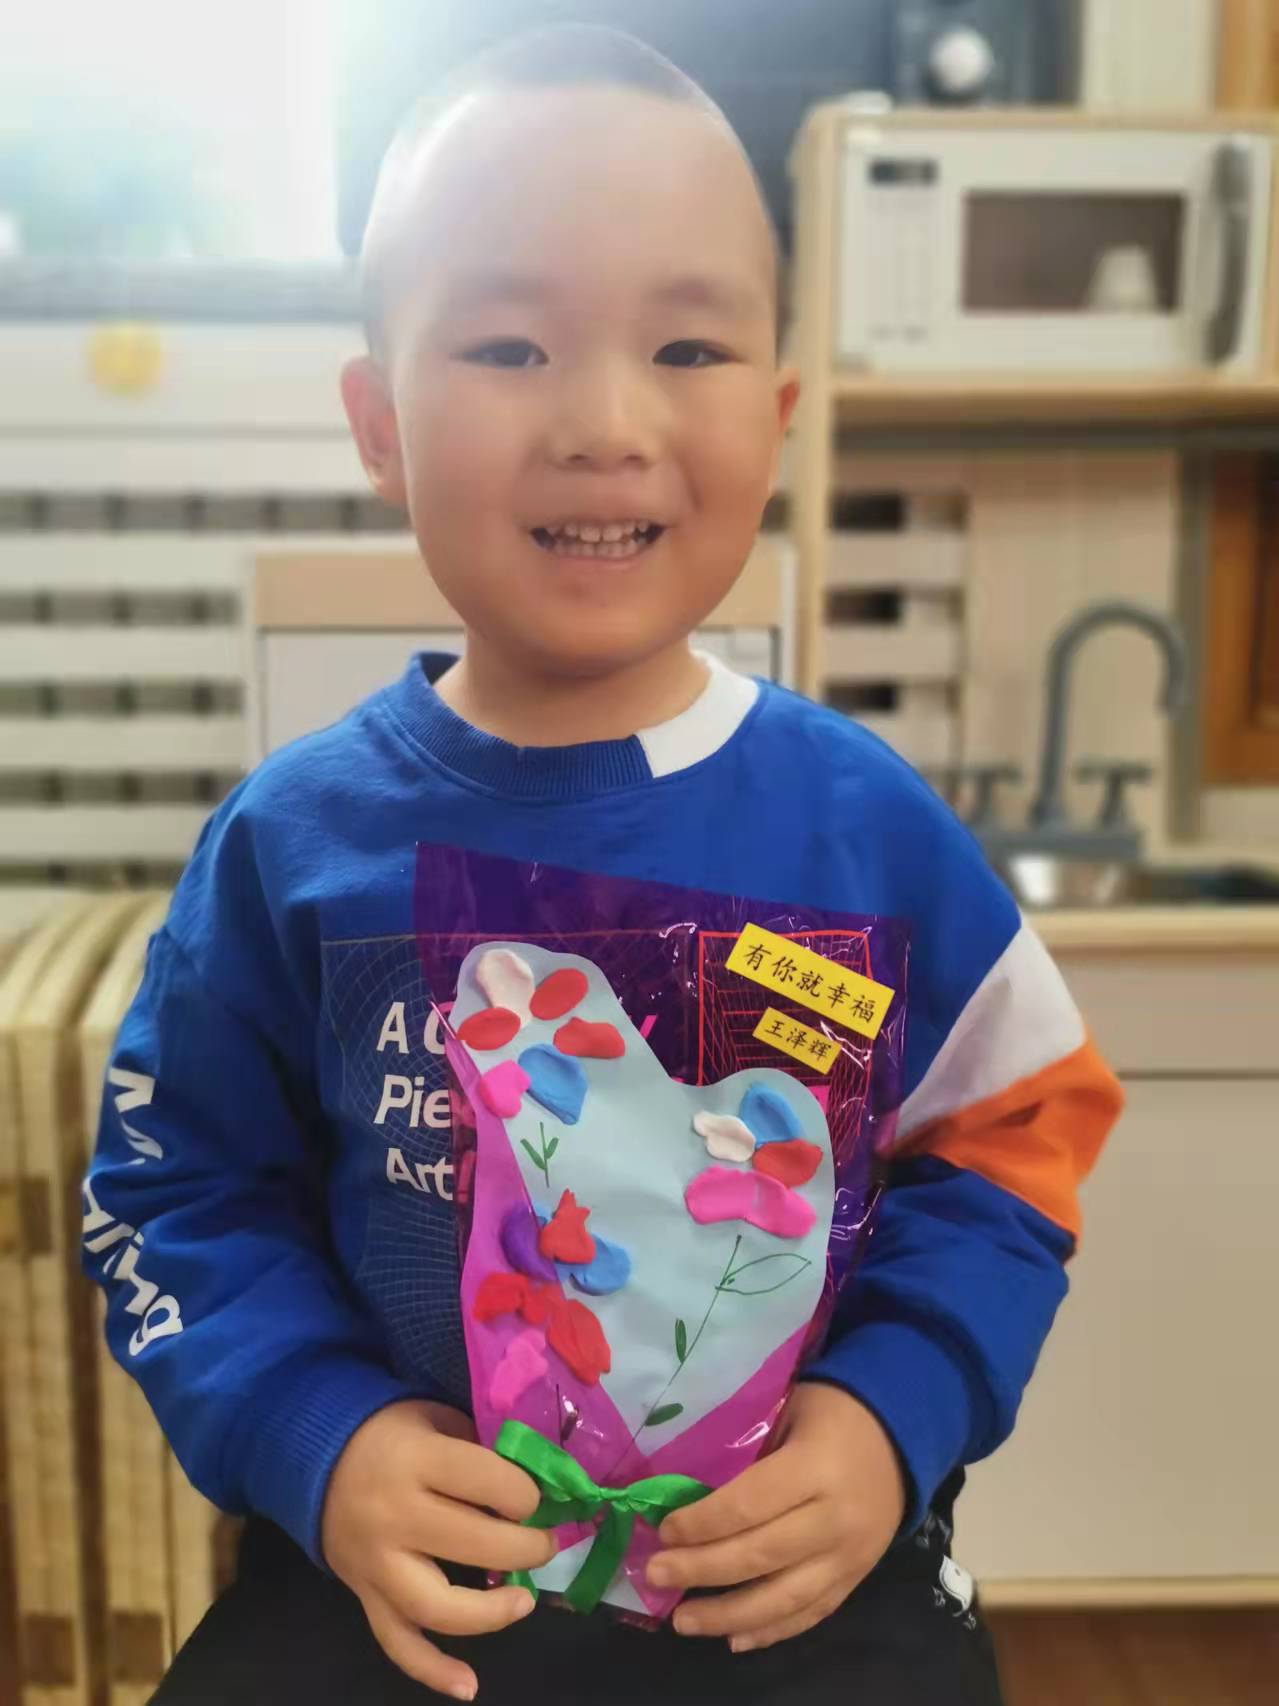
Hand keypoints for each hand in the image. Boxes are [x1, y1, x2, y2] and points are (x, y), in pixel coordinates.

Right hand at [321, 1399, 554, 1699]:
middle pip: (473, 1544)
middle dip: (525, 1547)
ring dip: (490, 1613)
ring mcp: (375, 1564)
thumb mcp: (435, 1418)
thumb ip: (480, 1448)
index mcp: (415, 1459)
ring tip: (525, 1600)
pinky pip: (397, 1643)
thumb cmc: (390, 1433)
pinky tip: (469, 1685)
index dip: (526, 1494)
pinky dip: (432, 1670)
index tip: (538, 1496)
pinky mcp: (364, 1596)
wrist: (316, 1459)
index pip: (488, 1482)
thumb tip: (537, 1485)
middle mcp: (393, 1515)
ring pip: (437, 1607)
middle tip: (546, 1543)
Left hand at [647, 1382, 905, 1652]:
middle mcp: (834, 1519)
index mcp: (815, 1468)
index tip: (663, 1530)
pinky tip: (734, 1640)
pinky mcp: (857, 1577)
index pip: (748, 1505)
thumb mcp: (790, 1409)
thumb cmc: (833, 1411)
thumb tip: (690, 1491)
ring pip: (784, 1599)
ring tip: (683, 1621)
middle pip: (760, 1556)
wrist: (905, 1431)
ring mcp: (850, 1556)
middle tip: (656, 1575)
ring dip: (728, 1616)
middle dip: (701, 1570)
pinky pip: (812, 1613)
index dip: (702, 1523)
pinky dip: (772, 1630)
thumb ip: (750, 1451)